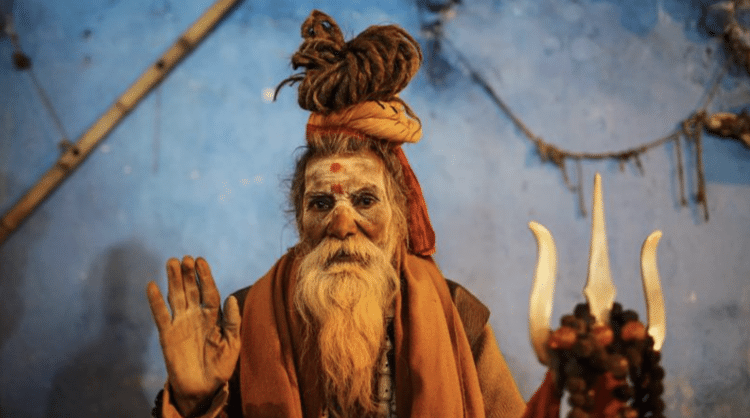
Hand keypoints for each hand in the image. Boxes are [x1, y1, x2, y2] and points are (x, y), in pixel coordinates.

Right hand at [147, 256, 240, 415]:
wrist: (202, 388)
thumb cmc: (220, 366)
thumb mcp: (233, 344)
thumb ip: (233, 322)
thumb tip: (232, 298)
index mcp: (213, 317)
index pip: (209, 292)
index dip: (205, 277)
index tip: (201, 261)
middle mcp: (196, 316)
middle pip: (191, 290)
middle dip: (189, 274)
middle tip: (186, 258)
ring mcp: (180, 323)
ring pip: (175, 297)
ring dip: (173, 280)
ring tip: (172, 262)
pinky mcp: (167, 334)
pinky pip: (160, 315)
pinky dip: (155, 301)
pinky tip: (151, 285)